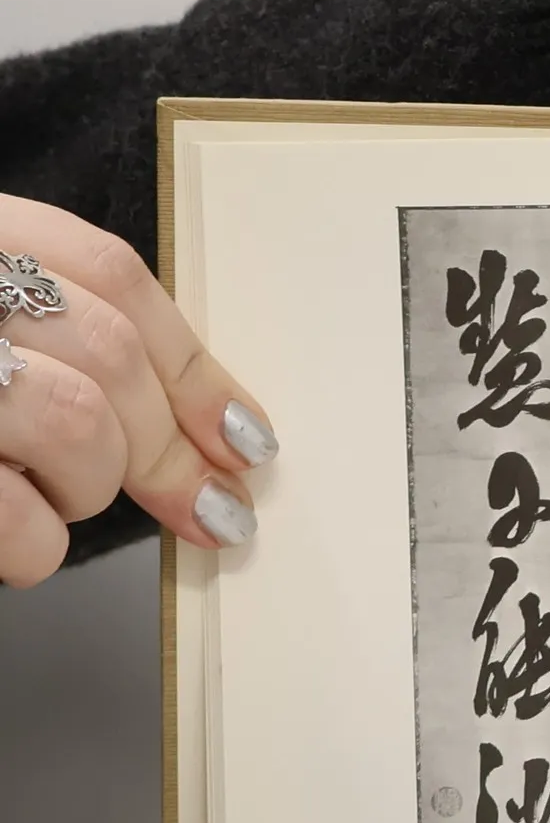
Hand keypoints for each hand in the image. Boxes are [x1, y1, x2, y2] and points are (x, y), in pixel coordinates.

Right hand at [0, 196, 272, 585]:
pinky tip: (15, 539)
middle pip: (110, 352)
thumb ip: (75, 342)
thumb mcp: (3, 321)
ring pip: (78, 424)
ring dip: (89, 487)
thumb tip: (219, 430)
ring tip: (52, 496)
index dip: (197, 368)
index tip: (250, 439)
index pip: (111, 275)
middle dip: (170, 447)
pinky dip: (35, 547)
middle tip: (212, 509)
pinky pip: (19, 521)